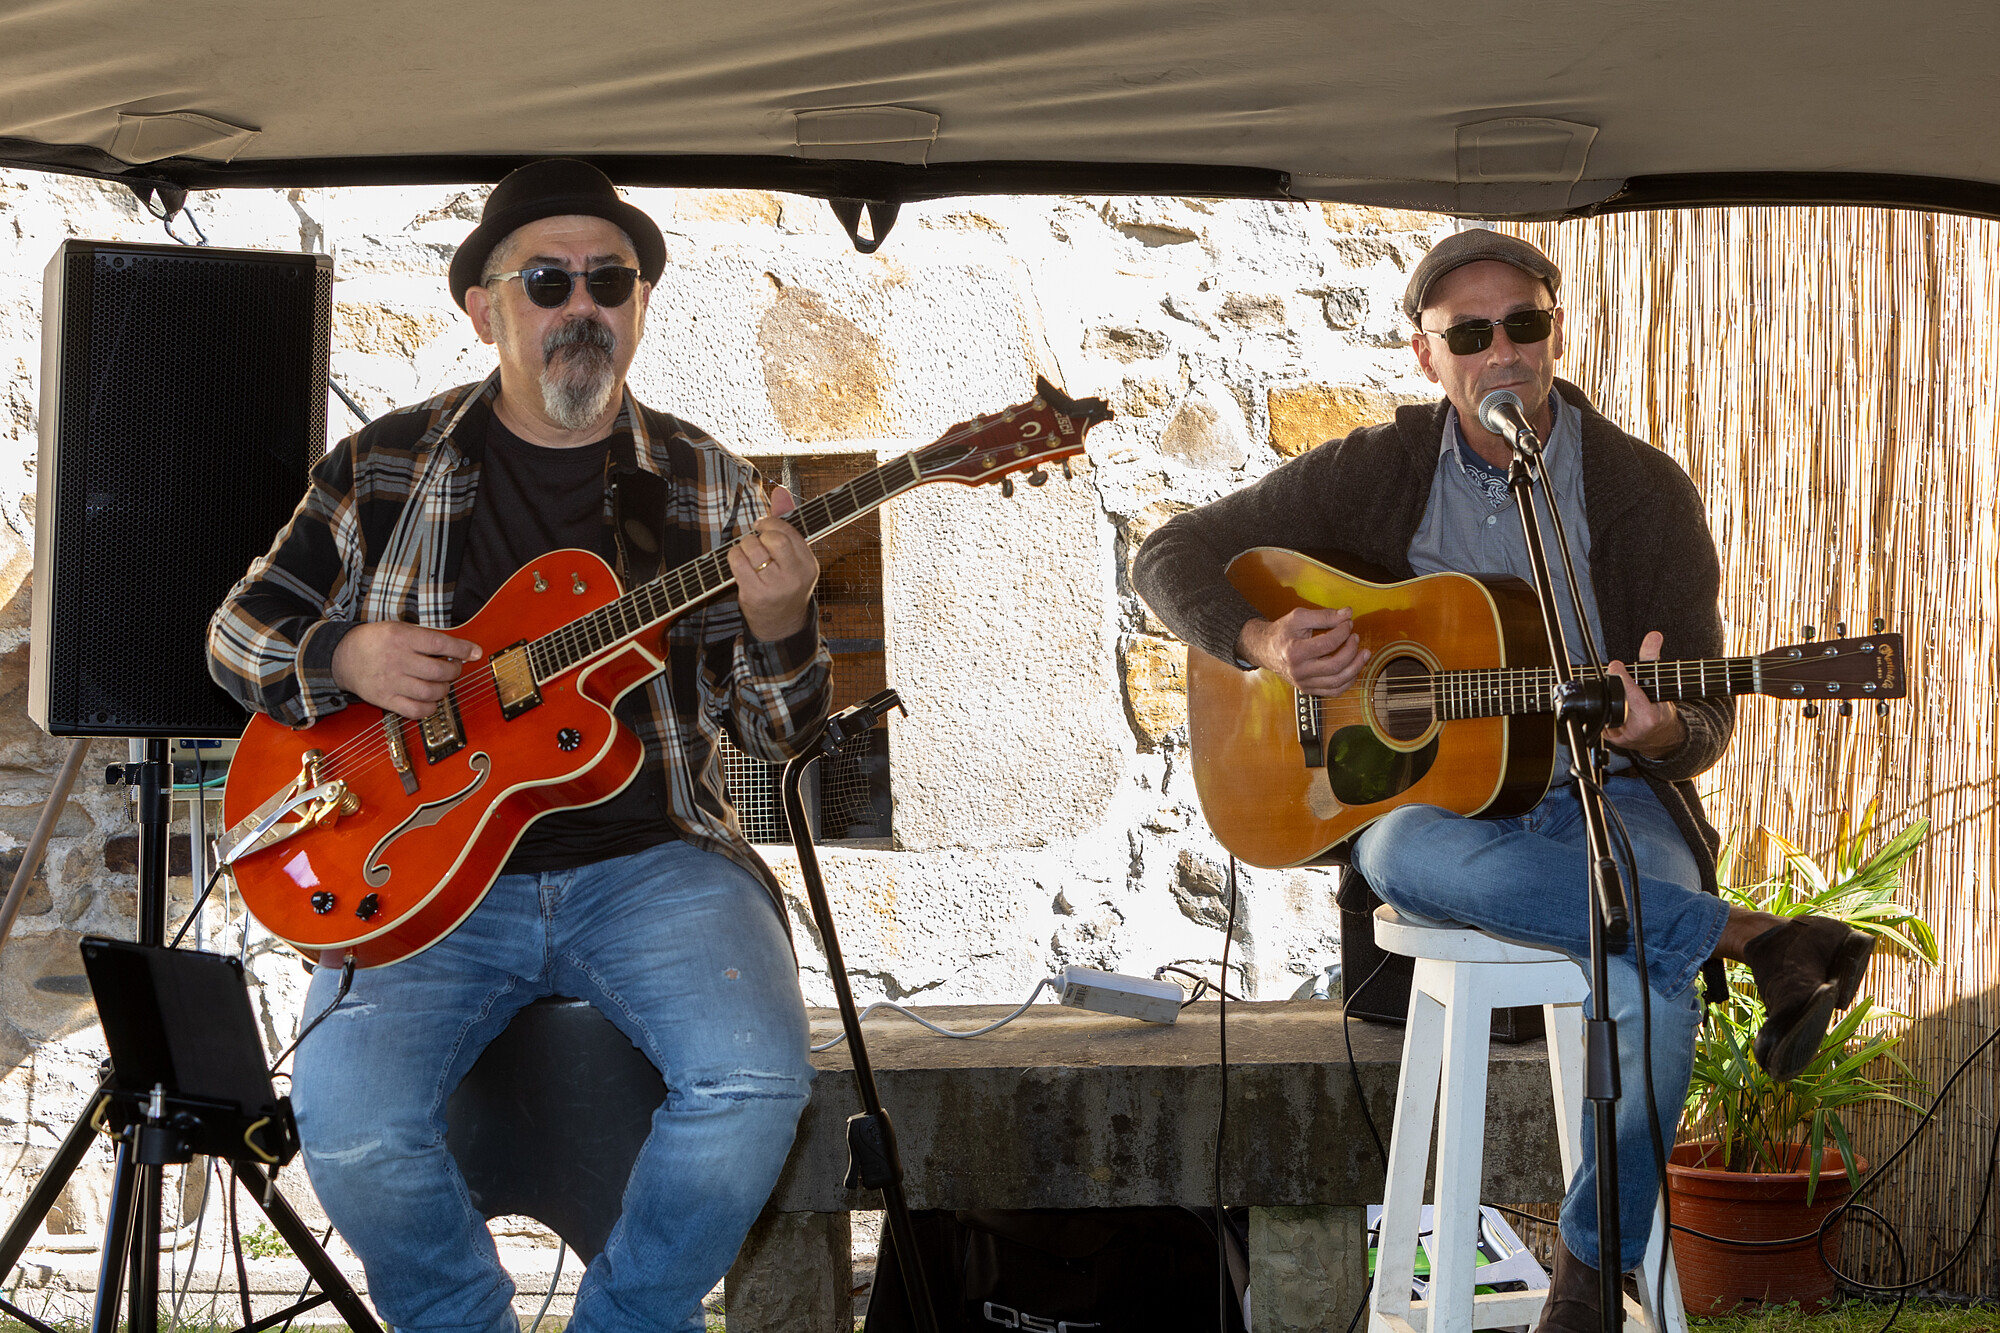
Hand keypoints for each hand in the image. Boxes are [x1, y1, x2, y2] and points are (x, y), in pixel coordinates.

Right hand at [332, 622, 481, 719]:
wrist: (342, 657)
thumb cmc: (375, 641)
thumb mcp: (399, 628)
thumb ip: (427, 638)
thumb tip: (461, 649)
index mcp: (401, 637)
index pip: (440, 643)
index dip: (462, 649)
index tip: (475, 652)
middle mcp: (396, 659)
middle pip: (439, 670)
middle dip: (454, 670)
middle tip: (453, 668)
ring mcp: (391, 682)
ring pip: (431, 691)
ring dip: (444, 689)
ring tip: (442, 684)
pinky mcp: (385, 699)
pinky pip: (415, 710)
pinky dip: (429, 707)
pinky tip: (430, 699)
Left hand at [728, 485, 818, 641]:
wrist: (781, 624)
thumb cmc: (786, 582)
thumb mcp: (794, 556)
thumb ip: (788, 522)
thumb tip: (780, 490)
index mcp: (808, 564)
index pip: (789, 531)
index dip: (771, 523)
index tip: (764, 527)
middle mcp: (795, 576)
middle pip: (772, 538)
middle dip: (759, 533)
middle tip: (757, 539)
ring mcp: (774, 587)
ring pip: (751, 547)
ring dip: (744, 545)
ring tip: (749, 554)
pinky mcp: (754, 594)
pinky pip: (737, 561)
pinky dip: (733, 556)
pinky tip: (739, 563)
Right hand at [1236, 606, 1369, 696]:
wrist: (1265, 649)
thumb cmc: (1283, 632)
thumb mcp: (1299, 617)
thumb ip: (1324, 615)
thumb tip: (1347, 613)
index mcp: (1294, 652)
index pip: (1328, 644)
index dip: (1343, 632)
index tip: (1348, 623)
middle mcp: (1299, 671)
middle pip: (1335, 665)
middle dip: (1352, 650)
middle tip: (1356, 637)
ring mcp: (1304, 683)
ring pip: (1338, 682)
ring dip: (1356, 667)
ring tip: (1364, 653)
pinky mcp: (1308, 690)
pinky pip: (1335, 691)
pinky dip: (1349, 680)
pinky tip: (1354, 667)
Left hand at [1604, 630, 1685, 758]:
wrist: (1660, 736)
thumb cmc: (1660, 708)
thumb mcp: (1659, 683)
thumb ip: (1652, 657)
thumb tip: (1654, 635)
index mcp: (1648, 717)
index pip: (1631, 694)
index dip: (1622, 678)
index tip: (1616, 665)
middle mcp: (1633, 729)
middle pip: (1613, 701)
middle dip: (1610, 687)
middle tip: (1611, 675)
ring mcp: (1619, 736)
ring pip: (1603, 711)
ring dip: (1602, 697)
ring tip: (1606, 688)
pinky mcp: (1609, 739)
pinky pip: (1598, 721)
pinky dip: (1599, 708)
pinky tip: (1602, 701)